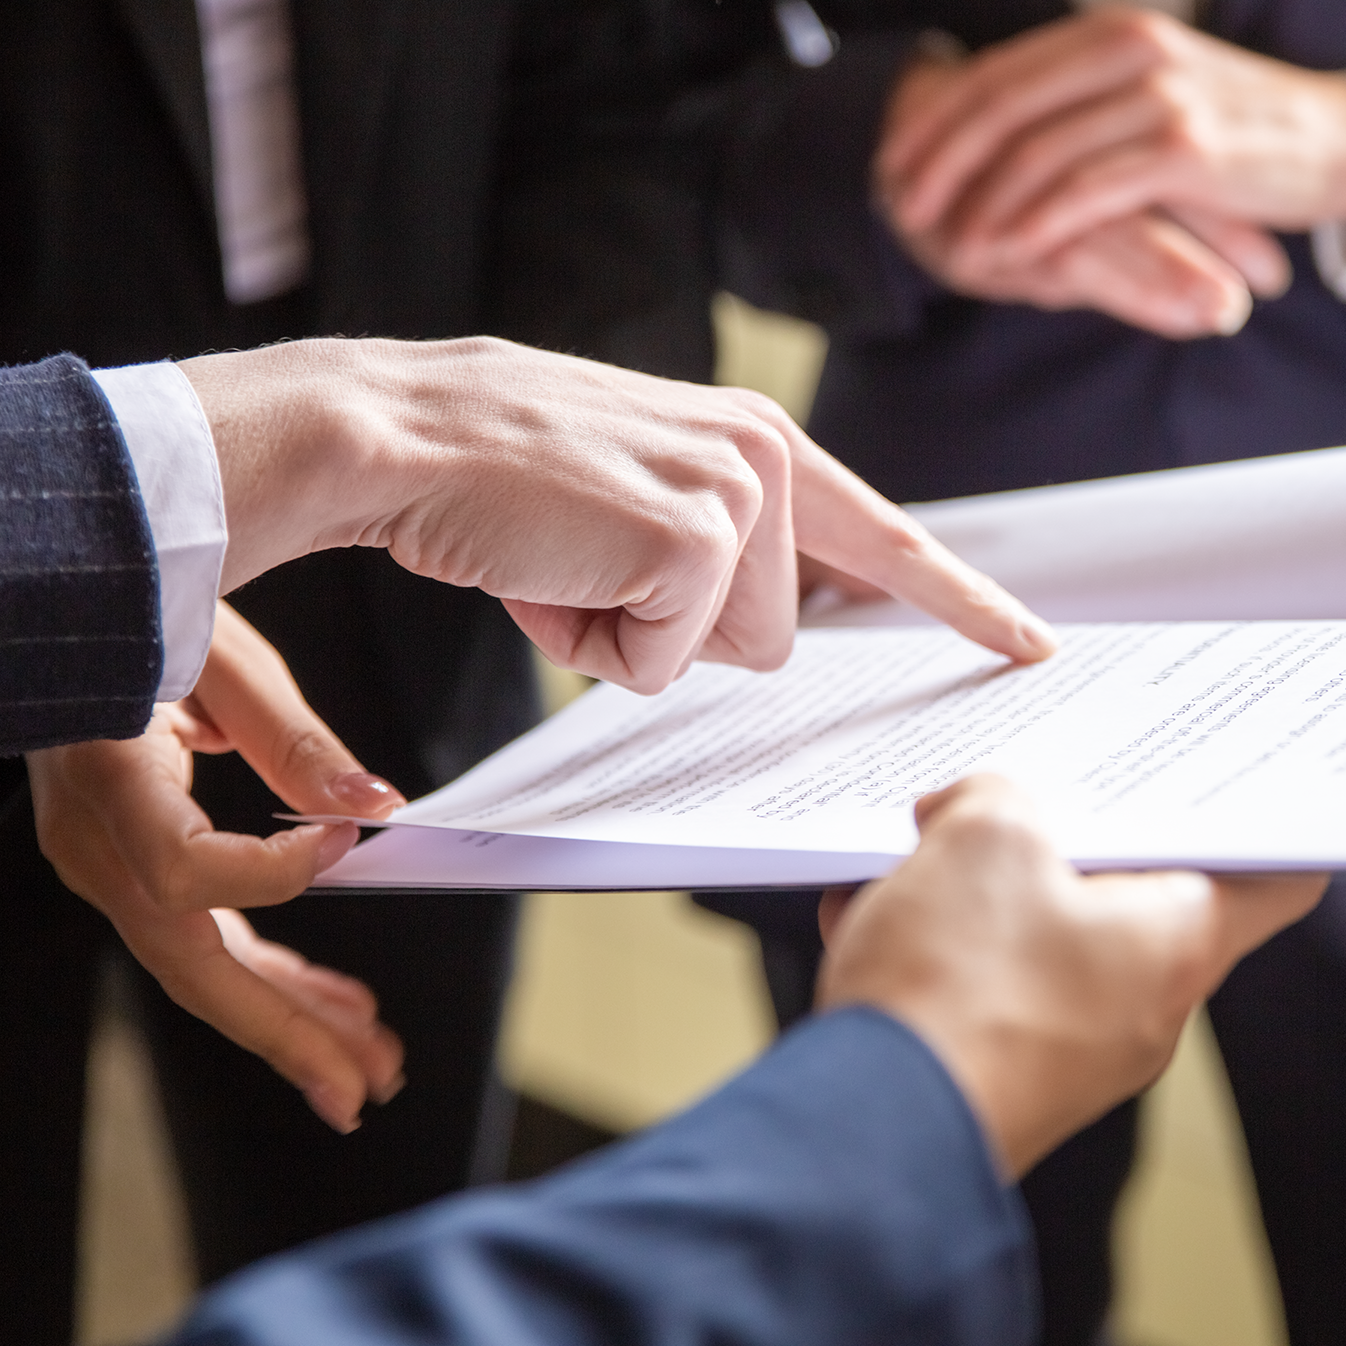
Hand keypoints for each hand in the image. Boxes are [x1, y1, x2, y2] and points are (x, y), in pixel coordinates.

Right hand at [27, 603, 407, 1132]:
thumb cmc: (144, 616)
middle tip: (368, 1083)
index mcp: (111, 782)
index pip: (185, 870)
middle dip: (287, 1032)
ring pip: (202, 968)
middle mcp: (98, 844)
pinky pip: (202, 938)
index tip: (349, 842)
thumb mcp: (228, 662)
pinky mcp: (132, 867)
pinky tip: (328, 999)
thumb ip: (295, 742)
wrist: (75, 622)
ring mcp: (108, 865)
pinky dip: (269, 975)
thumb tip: (376, 807)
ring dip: (290, 1021)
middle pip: (195, 963)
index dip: (275, 872)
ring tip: (370, 1061)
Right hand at [182, 336, 1055, 695]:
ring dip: (629, 633)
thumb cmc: (508, 475)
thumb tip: (766, 623)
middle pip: (774, 637)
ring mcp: (737, 496)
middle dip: (676, 629)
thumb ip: (721, 542)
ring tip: (567, 556)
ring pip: (722, 654)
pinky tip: (550, 571)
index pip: (885, 538)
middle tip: (594, 558)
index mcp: (762, 443)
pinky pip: (660, 663)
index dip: (959, 601)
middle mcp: (767, 459)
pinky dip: (592, 643)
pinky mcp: (694, 539)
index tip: (1025, 645)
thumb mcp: (639, 490)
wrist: (406, 433)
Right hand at [816, 775, 1324, 1176]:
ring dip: (967, 893)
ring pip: (1031, 937)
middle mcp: (1137, 1007)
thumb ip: (993, 797)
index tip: (1169, 789)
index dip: (1225, 822)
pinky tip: (869, 921)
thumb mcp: (982, 837)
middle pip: (1113, 895)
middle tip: (986, 811)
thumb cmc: (953, 993)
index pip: (1263, 878)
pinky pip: (977, 986)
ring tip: (903, 869)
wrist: (874, 1119)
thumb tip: (969, 812)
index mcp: (1172, 943)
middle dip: (1041, 843)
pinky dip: (927, 947)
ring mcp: (1067, 1050)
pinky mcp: (998, 1072)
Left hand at [880, 9, 1345, 289]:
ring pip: (1039, 153)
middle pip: (1003, 107)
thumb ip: (1071, 103)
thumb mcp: (1139, 96)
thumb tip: (986, 132)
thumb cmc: (1219, 129)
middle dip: (940, 162)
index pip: (995, 73)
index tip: (889, 164)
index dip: (933, 121)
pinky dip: (1038, 223)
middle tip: (900, 209)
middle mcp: (1128, 51)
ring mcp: (1157, 97)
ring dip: (983, 204)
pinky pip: (1088, 190)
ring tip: (947, 246)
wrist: (1326, 138)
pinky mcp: (1184, 150)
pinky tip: (1006, 251)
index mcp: (1106, 34)